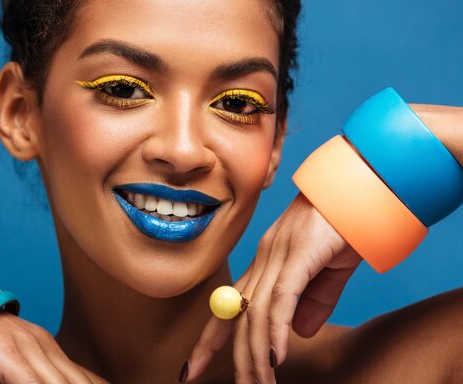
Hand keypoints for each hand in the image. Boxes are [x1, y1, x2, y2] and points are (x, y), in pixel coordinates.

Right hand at [0, 311, 108, 383]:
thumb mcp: (7, 373)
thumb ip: (30, 380)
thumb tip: (45, 383)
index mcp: (46, 350)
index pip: (83, 377)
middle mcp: (42, 346)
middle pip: (77, 380)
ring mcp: (27, 347)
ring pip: (60, 382)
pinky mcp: (7, 354)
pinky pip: (30, 381)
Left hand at [184, 193, 362, 383]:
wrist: (360, 189)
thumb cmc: (345, 225)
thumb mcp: (328, 271)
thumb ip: (313, 301)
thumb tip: (299, 332)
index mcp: (266, 263)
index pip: (230, 307)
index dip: (211, 339)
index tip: (193, 368)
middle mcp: (264, 260)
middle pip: (237, 315)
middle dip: (232, 357)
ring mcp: (278, 255)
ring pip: (257, 313)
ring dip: (258, 354)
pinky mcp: (299, 254)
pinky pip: (281, 298)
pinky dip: (277, 330)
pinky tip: (276, 356)